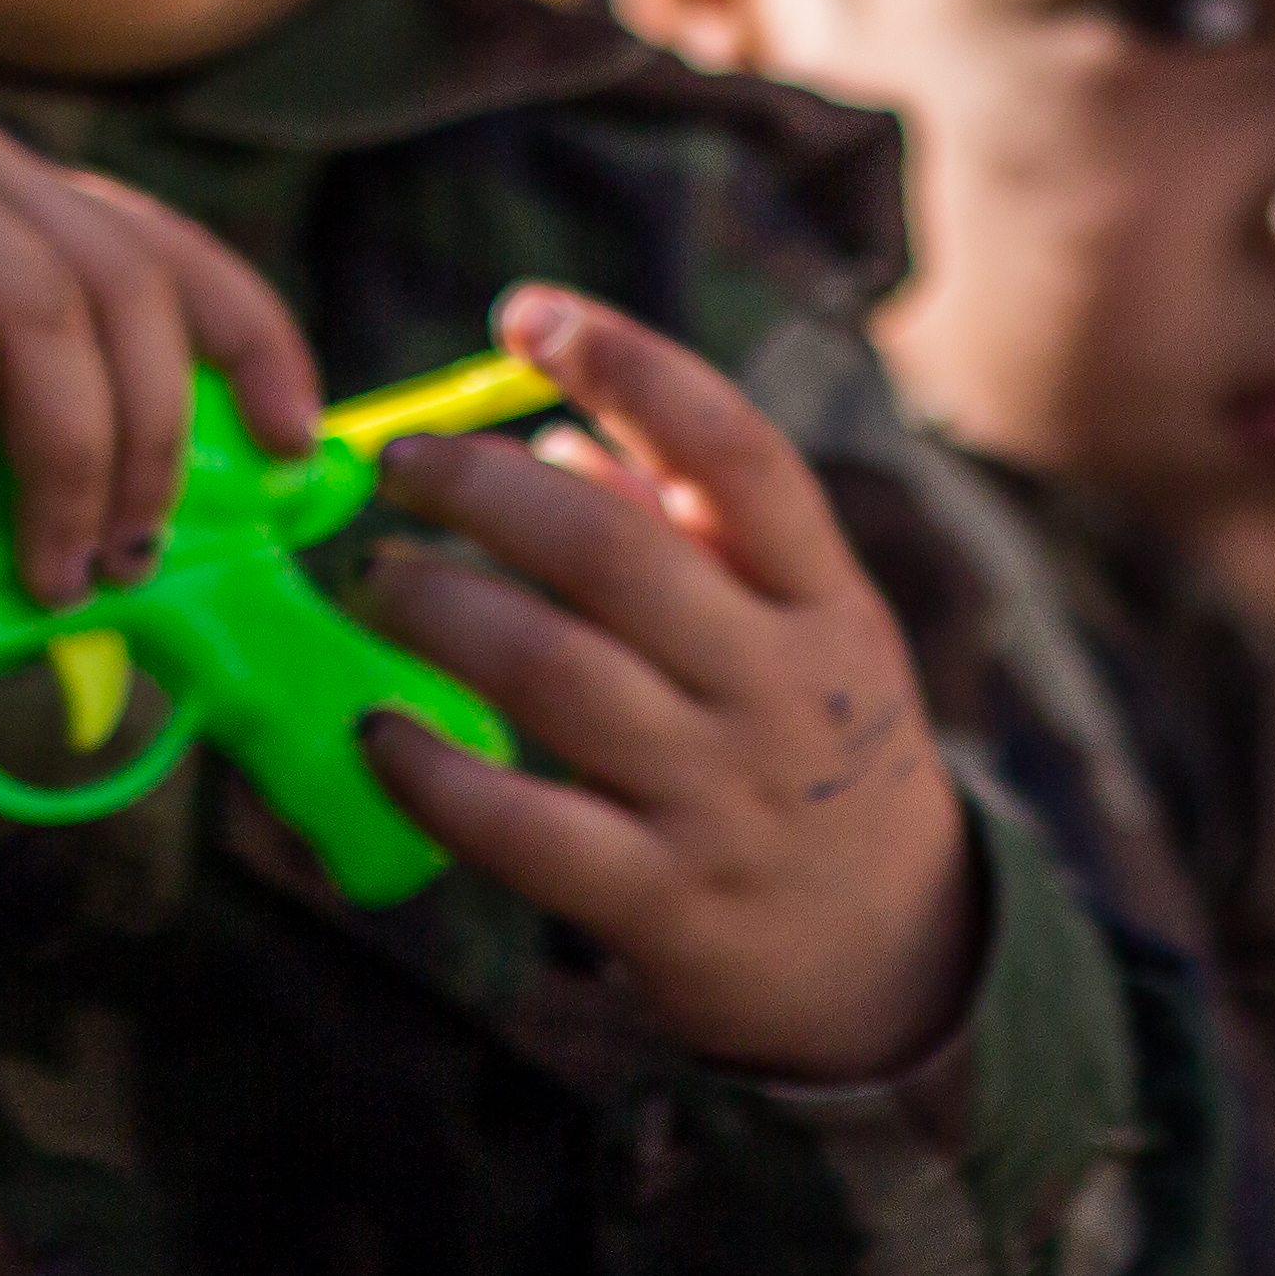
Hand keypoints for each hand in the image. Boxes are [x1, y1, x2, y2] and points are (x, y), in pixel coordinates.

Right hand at [0, 60, 319, 606]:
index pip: (169, 248)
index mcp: (5, 187)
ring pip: (53, 301)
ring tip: (52, 566)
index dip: (254, 342)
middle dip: (158, 442)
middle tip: (128, 563)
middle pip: (129, 292)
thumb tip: (51, 572)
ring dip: (72, 454)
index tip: (299, 445)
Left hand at [357, 285, 975, 1083]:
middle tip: (396, 463)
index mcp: (818, 597)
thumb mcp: (795, 627)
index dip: (629, 365)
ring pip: (554, 675)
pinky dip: (436, 772)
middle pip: (612, 554)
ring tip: (377, 581)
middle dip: (481, 489)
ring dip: (440, 611)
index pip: (734, 451)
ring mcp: (720, 797)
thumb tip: (545, 437)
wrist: (897, 963)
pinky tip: (377, 730)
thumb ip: (688, 526)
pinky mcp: (661, 902)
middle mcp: (776, 686)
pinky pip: (526, 829)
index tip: (527, 312)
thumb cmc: (815, 750)